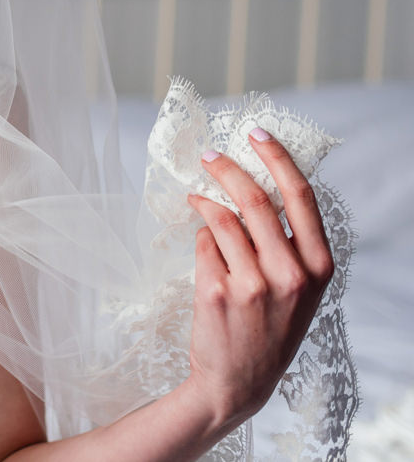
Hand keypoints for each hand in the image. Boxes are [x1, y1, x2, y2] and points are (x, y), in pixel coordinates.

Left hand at [181, 131, 335, 433]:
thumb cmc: (268, 327)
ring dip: (204, 200)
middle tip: (208, 155)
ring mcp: (253, 283)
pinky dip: (200, 238)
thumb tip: (252, 186)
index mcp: (318, 268)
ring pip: (222, 218)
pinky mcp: (217, 290)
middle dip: (226, 168)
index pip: (300, 196)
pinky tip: (201, 244)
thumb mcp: (296, 288)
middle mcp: (290, 274)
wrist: (238, 382)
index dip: (276, 157)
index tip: (255, 132)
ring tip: (196, 196)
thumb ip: (284, 243)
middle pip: (254, 199)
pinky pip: (203, 244)